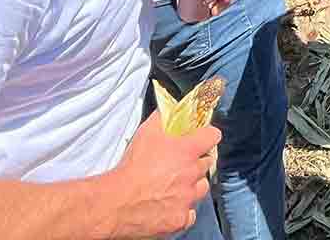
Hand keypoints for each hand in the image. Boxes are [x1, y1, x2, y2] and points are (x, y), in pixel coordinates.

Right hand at [106, 112, 219, 236]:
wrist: (117, 202)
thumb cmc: (131, 166)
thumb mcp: (146, 131)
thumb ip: (163, 118)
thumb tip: (171, 110)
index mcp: (187, 150)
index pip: (213, 135)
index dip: (207, 135)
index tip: (202, 136)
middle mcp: (192, 173)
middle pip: (207, 163)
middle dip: (197, 161)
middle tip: (181, 163)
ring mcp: (188, 198)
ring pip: (201, 188)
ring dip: (192, 185)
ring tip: (175, 185)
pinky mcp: (180, 219)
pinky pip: (190, 213)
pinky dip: (183, 209)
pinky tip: (171, 205)